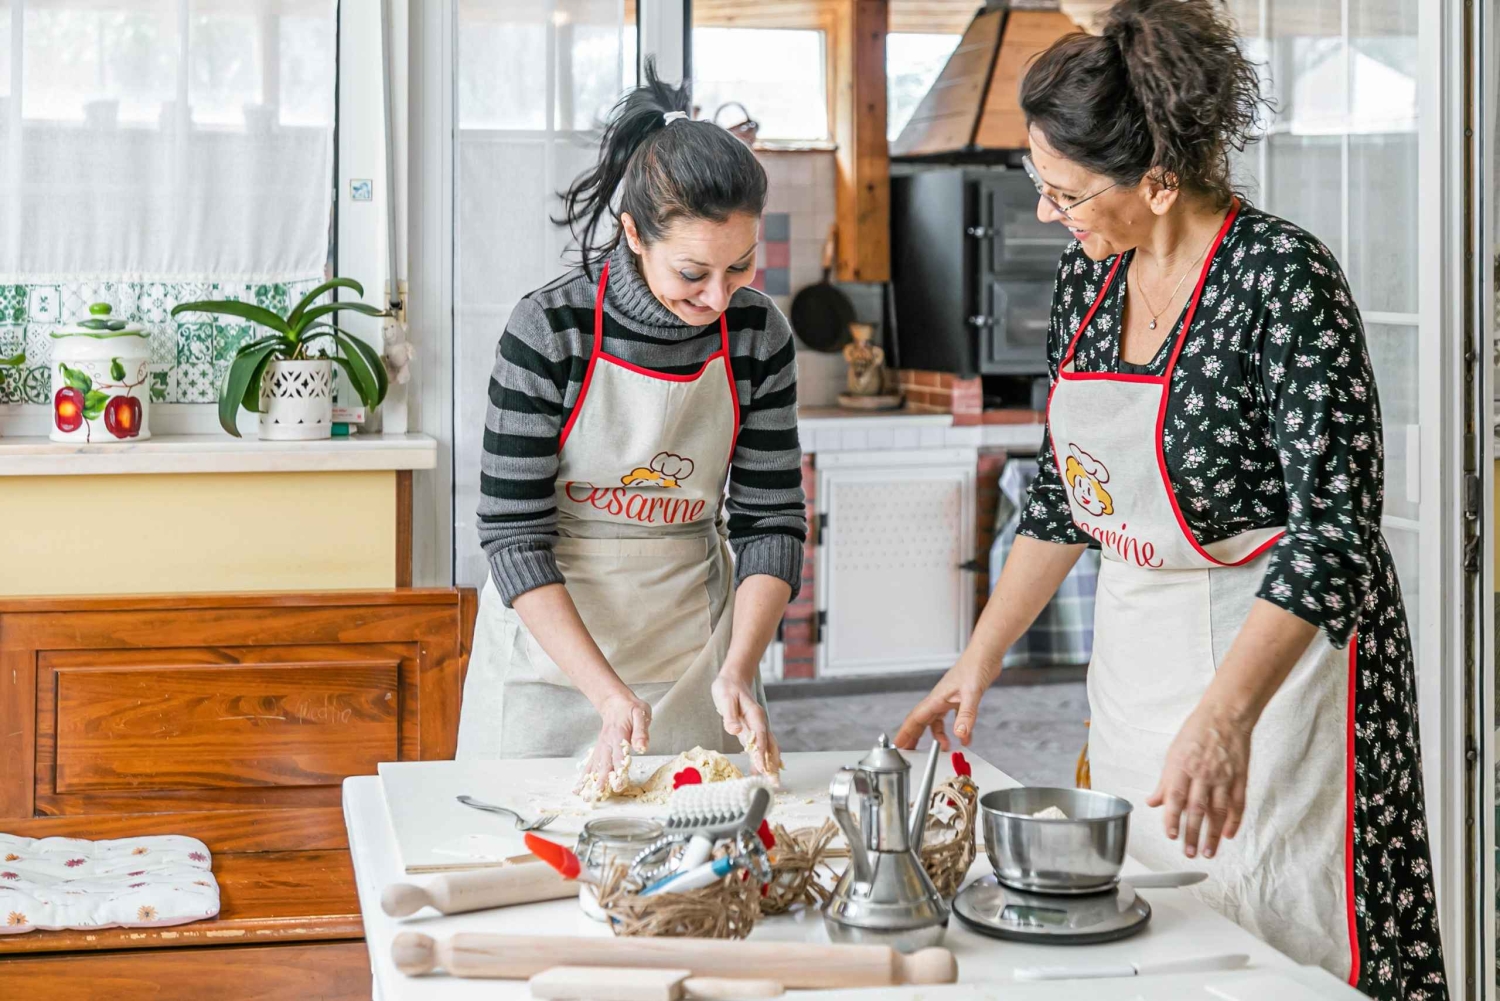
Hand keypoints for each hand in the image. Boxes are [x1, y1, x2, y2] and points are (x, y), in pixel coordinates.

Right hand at [575, 691, 650, 795]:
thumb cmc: (631, 709)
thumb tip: (642, 748)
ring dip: (589, 780)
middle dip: (602, 779)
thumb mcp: (641, 714)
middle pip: (604, 763)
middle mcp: (607, 742)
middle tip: (599, 793)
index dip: (619, 769)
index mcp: (619, 734)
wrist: (615, 702)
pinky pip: (590, 764)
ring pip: (594, 765)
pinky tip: (578, 787)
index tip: (619, 783)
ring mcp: (601, 746)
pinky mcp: (598, 750)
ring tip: (582, 794)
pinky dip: (584, 776)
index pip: (619, 755)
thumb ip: (641, 731)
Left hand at [711, 672, 781, 775]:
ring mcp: (757, 729)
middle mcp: (760, 724)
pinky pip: (760, 750)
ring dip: (771, 766)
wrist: (733, 680)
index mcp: (755, 716)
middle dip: (773, 765)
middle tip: (774, 783)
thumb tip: (734, 730)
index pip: (760, 737)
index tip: (763, 768)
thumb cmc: (728, 688)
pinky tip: (761, 773)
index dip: (762, 753)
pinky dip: (762, 762)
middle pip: (770, 747)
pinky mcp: (751, 733)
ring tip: (771, 783)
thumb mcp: (725, 698)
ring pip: (768, 750)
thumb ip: (730, 715)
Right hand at [893, 653, 991, 750]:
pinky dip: (956, 728)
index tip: (897, 744)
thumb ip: (966, 715)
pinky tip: (965, 737)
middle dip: (914, 736)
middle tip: (908, 751)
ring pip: (935, 721)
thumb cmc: (975, 666)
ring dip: (937, 735)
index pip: (916, 719)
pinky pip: (952, 718)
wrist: (986, 654)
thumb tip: (960, 735)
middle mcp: (939, 699)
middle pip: (922, 722)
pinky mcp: (959, 699)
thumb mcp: (972, 693)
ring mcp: (949, 699)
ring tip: (943, 748)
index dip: (905, 732)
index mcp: (936, 698)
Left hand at [1146, 700, 1251, 859]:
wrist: (1226, 714)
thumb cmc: (1196, 732)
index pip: (1176, 797)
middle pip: (1197, 809)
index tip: (1171, 836)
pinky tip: (1229, 835)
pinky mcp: (1240, 777)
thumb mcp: (1173, 753)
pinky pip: (1238, 804)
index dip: (1172, 818)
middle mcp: (1204, 773)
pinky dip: (1234, 821)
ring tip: (1209, 852)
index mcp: (1183, 766)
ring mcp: (1224, 776)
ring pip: (1219, 811)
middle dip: (1192, 834)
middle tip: (1189, 853)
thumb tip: (1152, 802)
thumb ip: (1165, 782)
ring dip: (1213, 834)